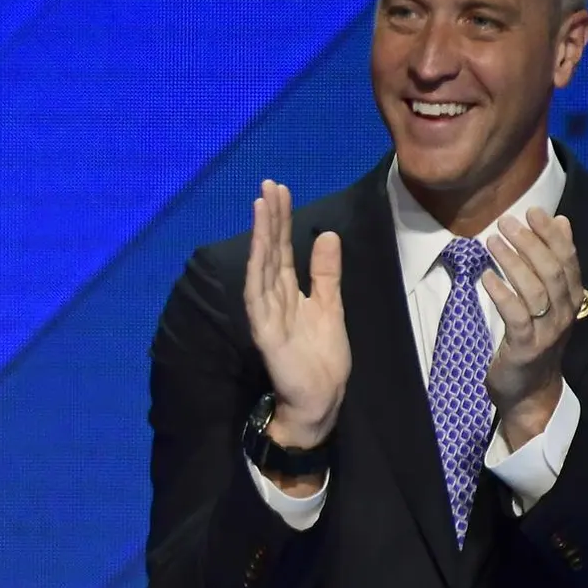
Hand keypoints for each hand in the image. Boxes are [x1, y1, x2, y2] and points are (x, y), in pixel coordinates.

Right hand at [243, 180, 347, 449]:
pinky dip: (257, 274)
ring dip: (261, 238)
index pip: (282, 249)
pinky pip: (258, 299)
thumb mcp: (330, 307)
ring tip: (262, 207)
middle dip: (269, 219)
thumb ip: (326, 274)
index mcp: (288, 292)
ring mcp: (267, 315)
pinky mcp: (266, 334)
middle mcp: (273, 299)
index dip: (281, 220)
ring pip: (261, 269)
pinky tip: (259, 252)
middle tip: (269, 186)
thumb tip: (327, 235)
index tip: (281, 191)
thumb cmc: (322, 360)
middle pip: (270, 252)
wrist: (320, 400)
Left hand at [482, 206, 581, 446]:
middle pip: (552, 271)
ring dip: (513, 262)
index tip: (533, 211)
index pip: (568, 261)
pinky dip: (502, 293)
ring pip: (535, 290)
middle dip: (530, 242)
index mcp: (572, 300)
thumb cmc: (535, 341)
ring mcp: (547, 332)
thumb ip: (553, 264)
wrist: (531, 393)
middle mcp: (565, 314)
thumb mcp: (548, 302)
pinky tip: (486, 276)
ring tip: (492, 240)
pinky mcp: (525, 348)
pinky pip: (515, 316)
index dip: (552, 235)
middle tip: (506, 221)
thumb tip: (561, 222)